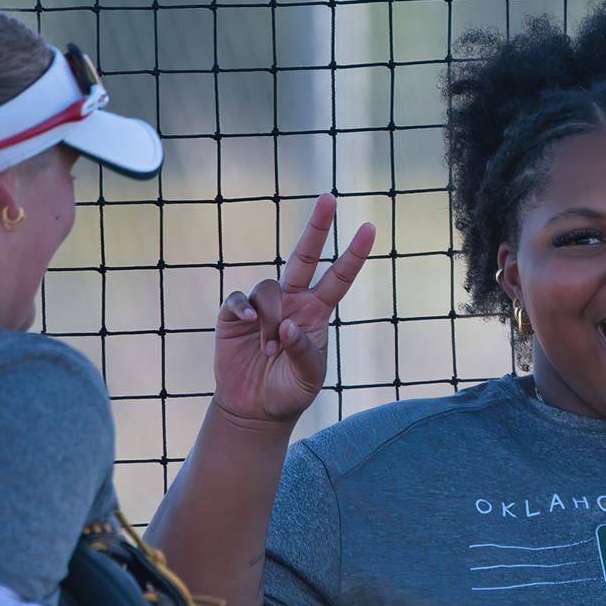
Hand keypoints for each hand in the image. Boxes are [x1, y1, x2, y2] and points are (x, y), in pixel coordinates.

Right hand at [214, 192, 374, 425]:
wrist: (255, 408)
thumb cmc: (289, 391)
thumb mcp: (308, 378)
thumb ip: (304, 353)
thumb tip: (289, 327)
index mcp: (317, 311)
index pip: (339, 277)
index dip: (354, 254)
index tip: (370, 228)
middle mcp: (293, 299)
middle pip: (305, 255)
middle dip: (317, 226)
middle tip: (330, 197)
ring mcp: (264, 305)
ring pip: (269, 289)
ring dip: (271, 321)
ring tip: (270, 351)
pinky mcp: (235, 314)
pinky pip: (240, 300)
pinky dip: (244, 311)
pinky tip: (248, 325)